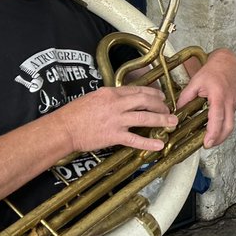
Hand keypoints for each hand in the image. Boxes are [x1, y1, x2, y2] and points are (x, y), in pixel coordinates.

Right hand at [54, 85, 177, 153]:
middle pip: (145, 101)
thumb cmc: (74, 113)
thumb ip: (110, 97)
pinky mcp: (114, 136)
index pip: (138, 90)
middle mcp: (116, 104)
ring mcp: (116, 120)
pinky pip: (135, 140)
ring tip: (172, 122)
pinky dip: (149, 143)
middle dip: (160, 105)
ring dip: (161, 120)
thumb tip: (123, 98)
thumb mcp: (93, 97)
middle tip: (168, 109)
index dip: (153, 93)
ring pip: (145, 118)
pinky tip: (159, 145)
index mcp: (111, 93)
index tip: (161, 95)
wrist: (64, 128)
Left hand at [176, 48, 235, 147]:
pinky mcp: (235, 104)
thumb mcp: (196, 81)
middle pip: (228, 127)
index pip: (217, 118)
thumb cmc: (214, 69)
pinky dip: (223, 125)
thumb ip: (186, 96)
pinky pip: (230, 118)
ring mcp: (234, 104)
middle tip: (208, 145)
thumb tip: (177, 110)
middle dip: (219, 139)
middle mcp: (229, 102)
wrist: (229, 62)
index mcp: (218, 96)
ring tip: (210, 139)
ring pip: (231, 124)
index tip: (207, 143)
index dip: (213, 133)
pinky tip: (215, 127)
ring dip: (222, 134)